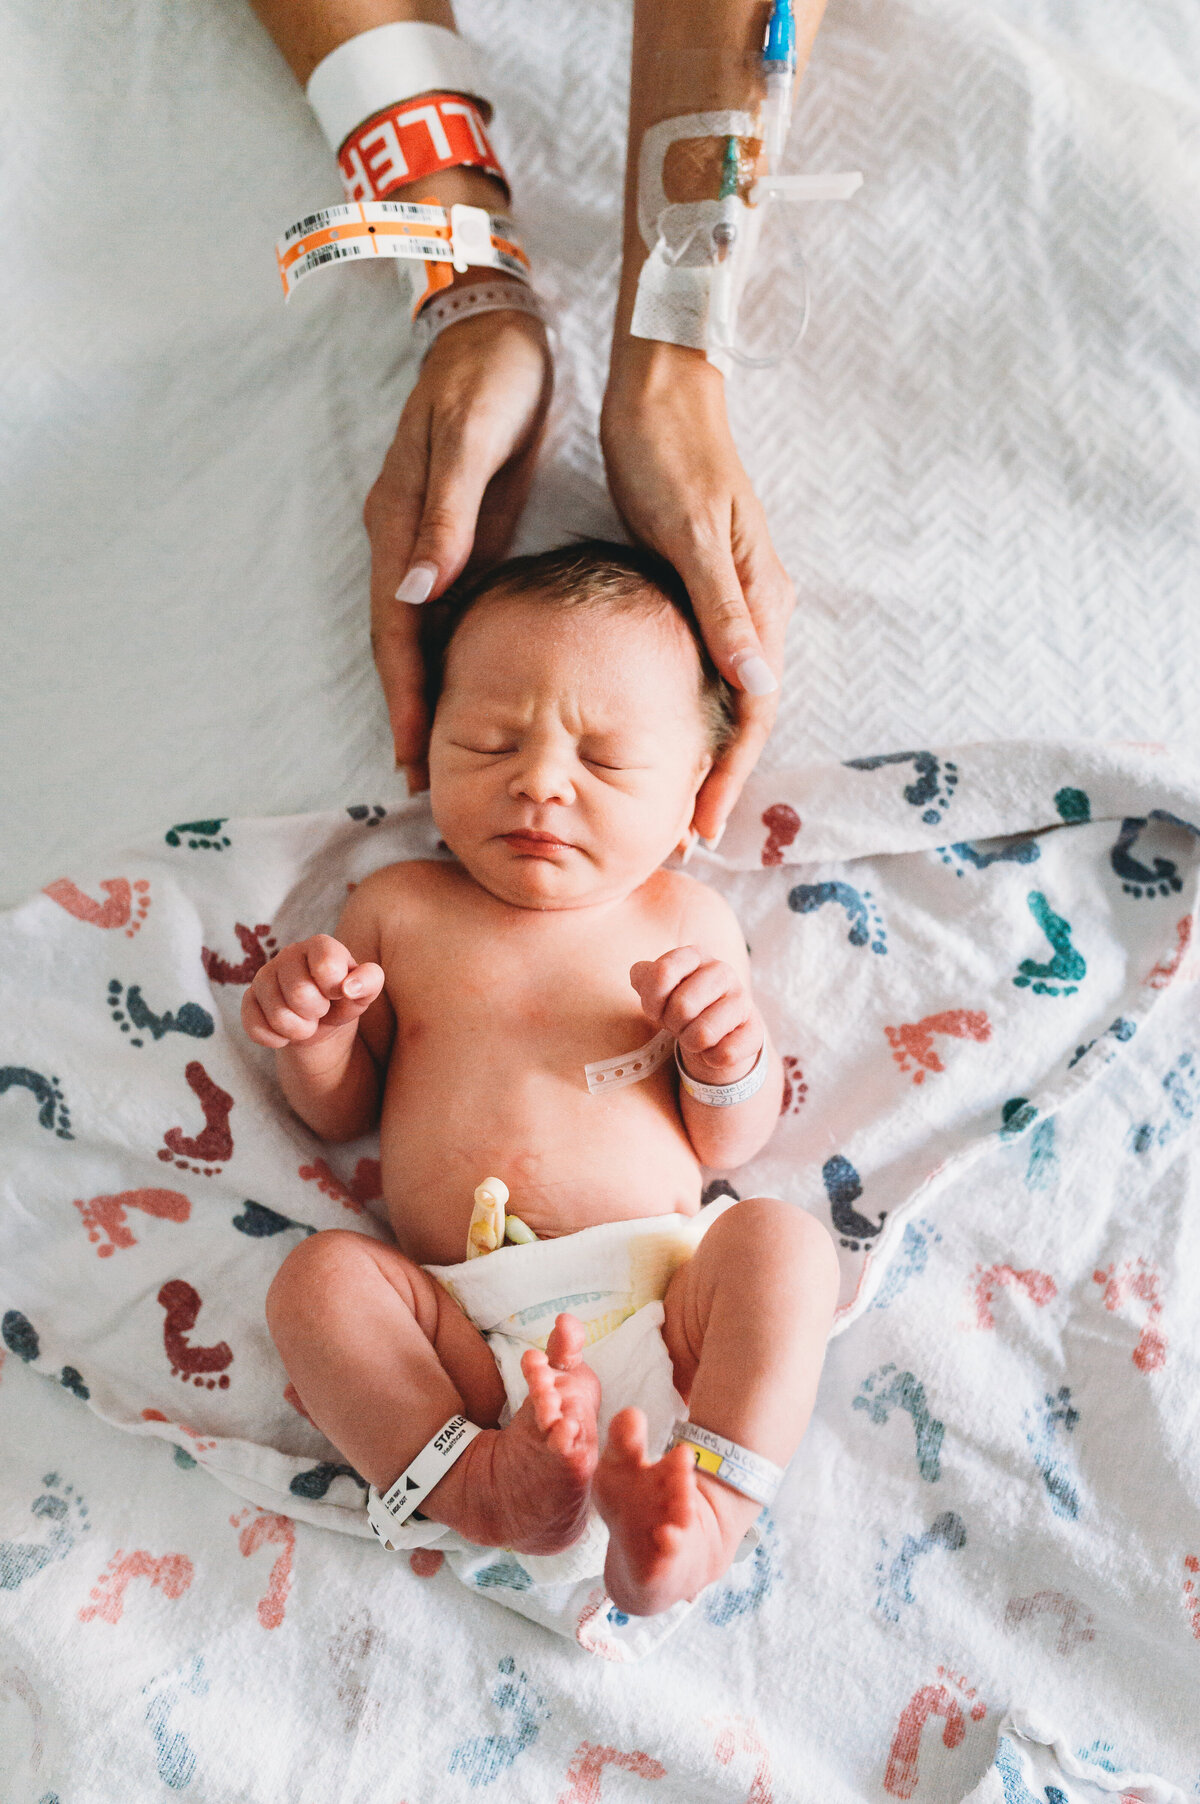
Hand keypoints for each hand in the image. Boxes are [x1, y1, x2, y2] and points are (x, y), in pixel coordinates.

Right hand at [241, 935, 384, 1049]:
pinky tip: (285, 1031)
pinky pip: (255, 1027)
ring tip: (306, 1021)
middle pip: (299, 993)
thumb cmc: (344, 999)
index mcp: (319, 945)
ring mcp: (263, 976)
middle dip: (316, 1012)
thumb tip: (350, 987)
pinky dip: (276, 1038)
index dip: (335, 988)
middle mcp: (288, 955)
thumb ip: (370, 981)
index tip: (338, 993)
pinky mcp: (248, 999)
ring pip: (278, 1015)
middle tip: (320, 1010)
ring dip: (299, 1029)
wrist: (321, 1022)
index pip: (326, 966)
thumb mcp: (364, 992)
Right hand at [364, 299, 552, 790]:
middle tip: (421, 777)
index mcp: (401, 522)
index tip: (412, 751)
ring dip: (428, 689)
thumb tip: (416, 589)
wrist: (499, 325)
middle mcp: (406, 539)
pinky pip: (447, 607)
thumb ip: (445, 515)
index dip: (403, 692)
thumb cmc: (490, 378)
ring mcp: (431, 537)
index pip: (396, 627)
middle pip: (401, 642)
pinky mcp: (458, 531)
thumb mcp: (469, 438)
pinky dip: (452, 652)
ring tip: (441, 750)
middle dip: (409, 709)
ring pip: (421, 630)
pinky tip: (470, 685)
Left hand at [601, 341, 793, 843]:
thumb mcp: (691, 533)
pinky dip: (690, 710)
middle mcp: (755, 607)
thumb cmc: (669, 453)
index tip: (703, 827)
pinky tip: (664, 734)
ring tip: (677, 803)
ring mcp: (730, 598)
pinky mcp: (701, 586)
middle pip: (748, 715)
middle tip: (688, 836)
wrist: (658, 388)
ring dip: (708, 752)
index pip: (756, 712)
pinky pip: (705, 667)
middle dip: (721, 778)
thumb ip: (724, 612)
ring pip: (728, 697)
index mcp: (761, 599)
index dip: (730, 774)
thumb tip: (759, 689)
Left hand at [630, 946, 762, 1084]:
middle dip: (673, 1025)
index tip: (657, 1009)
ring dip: (691, 1043)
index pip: (662, 973)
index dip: (651, 1001)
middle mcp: (721, 971)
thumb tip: (641, 974)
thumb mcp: (657, 989)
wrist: (715, 1030)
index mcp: (695, 955)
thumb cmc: (681, 1005)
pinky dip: (711, 1058)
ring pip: (704, 1033)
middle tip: (679, 1024)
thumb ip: (643, 977)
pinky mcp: (755, 1029)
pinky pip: (726, 1053)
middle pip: (682, 1006)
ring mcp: (742, 999)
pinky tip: (714, 1048)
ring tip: (694, 1036)